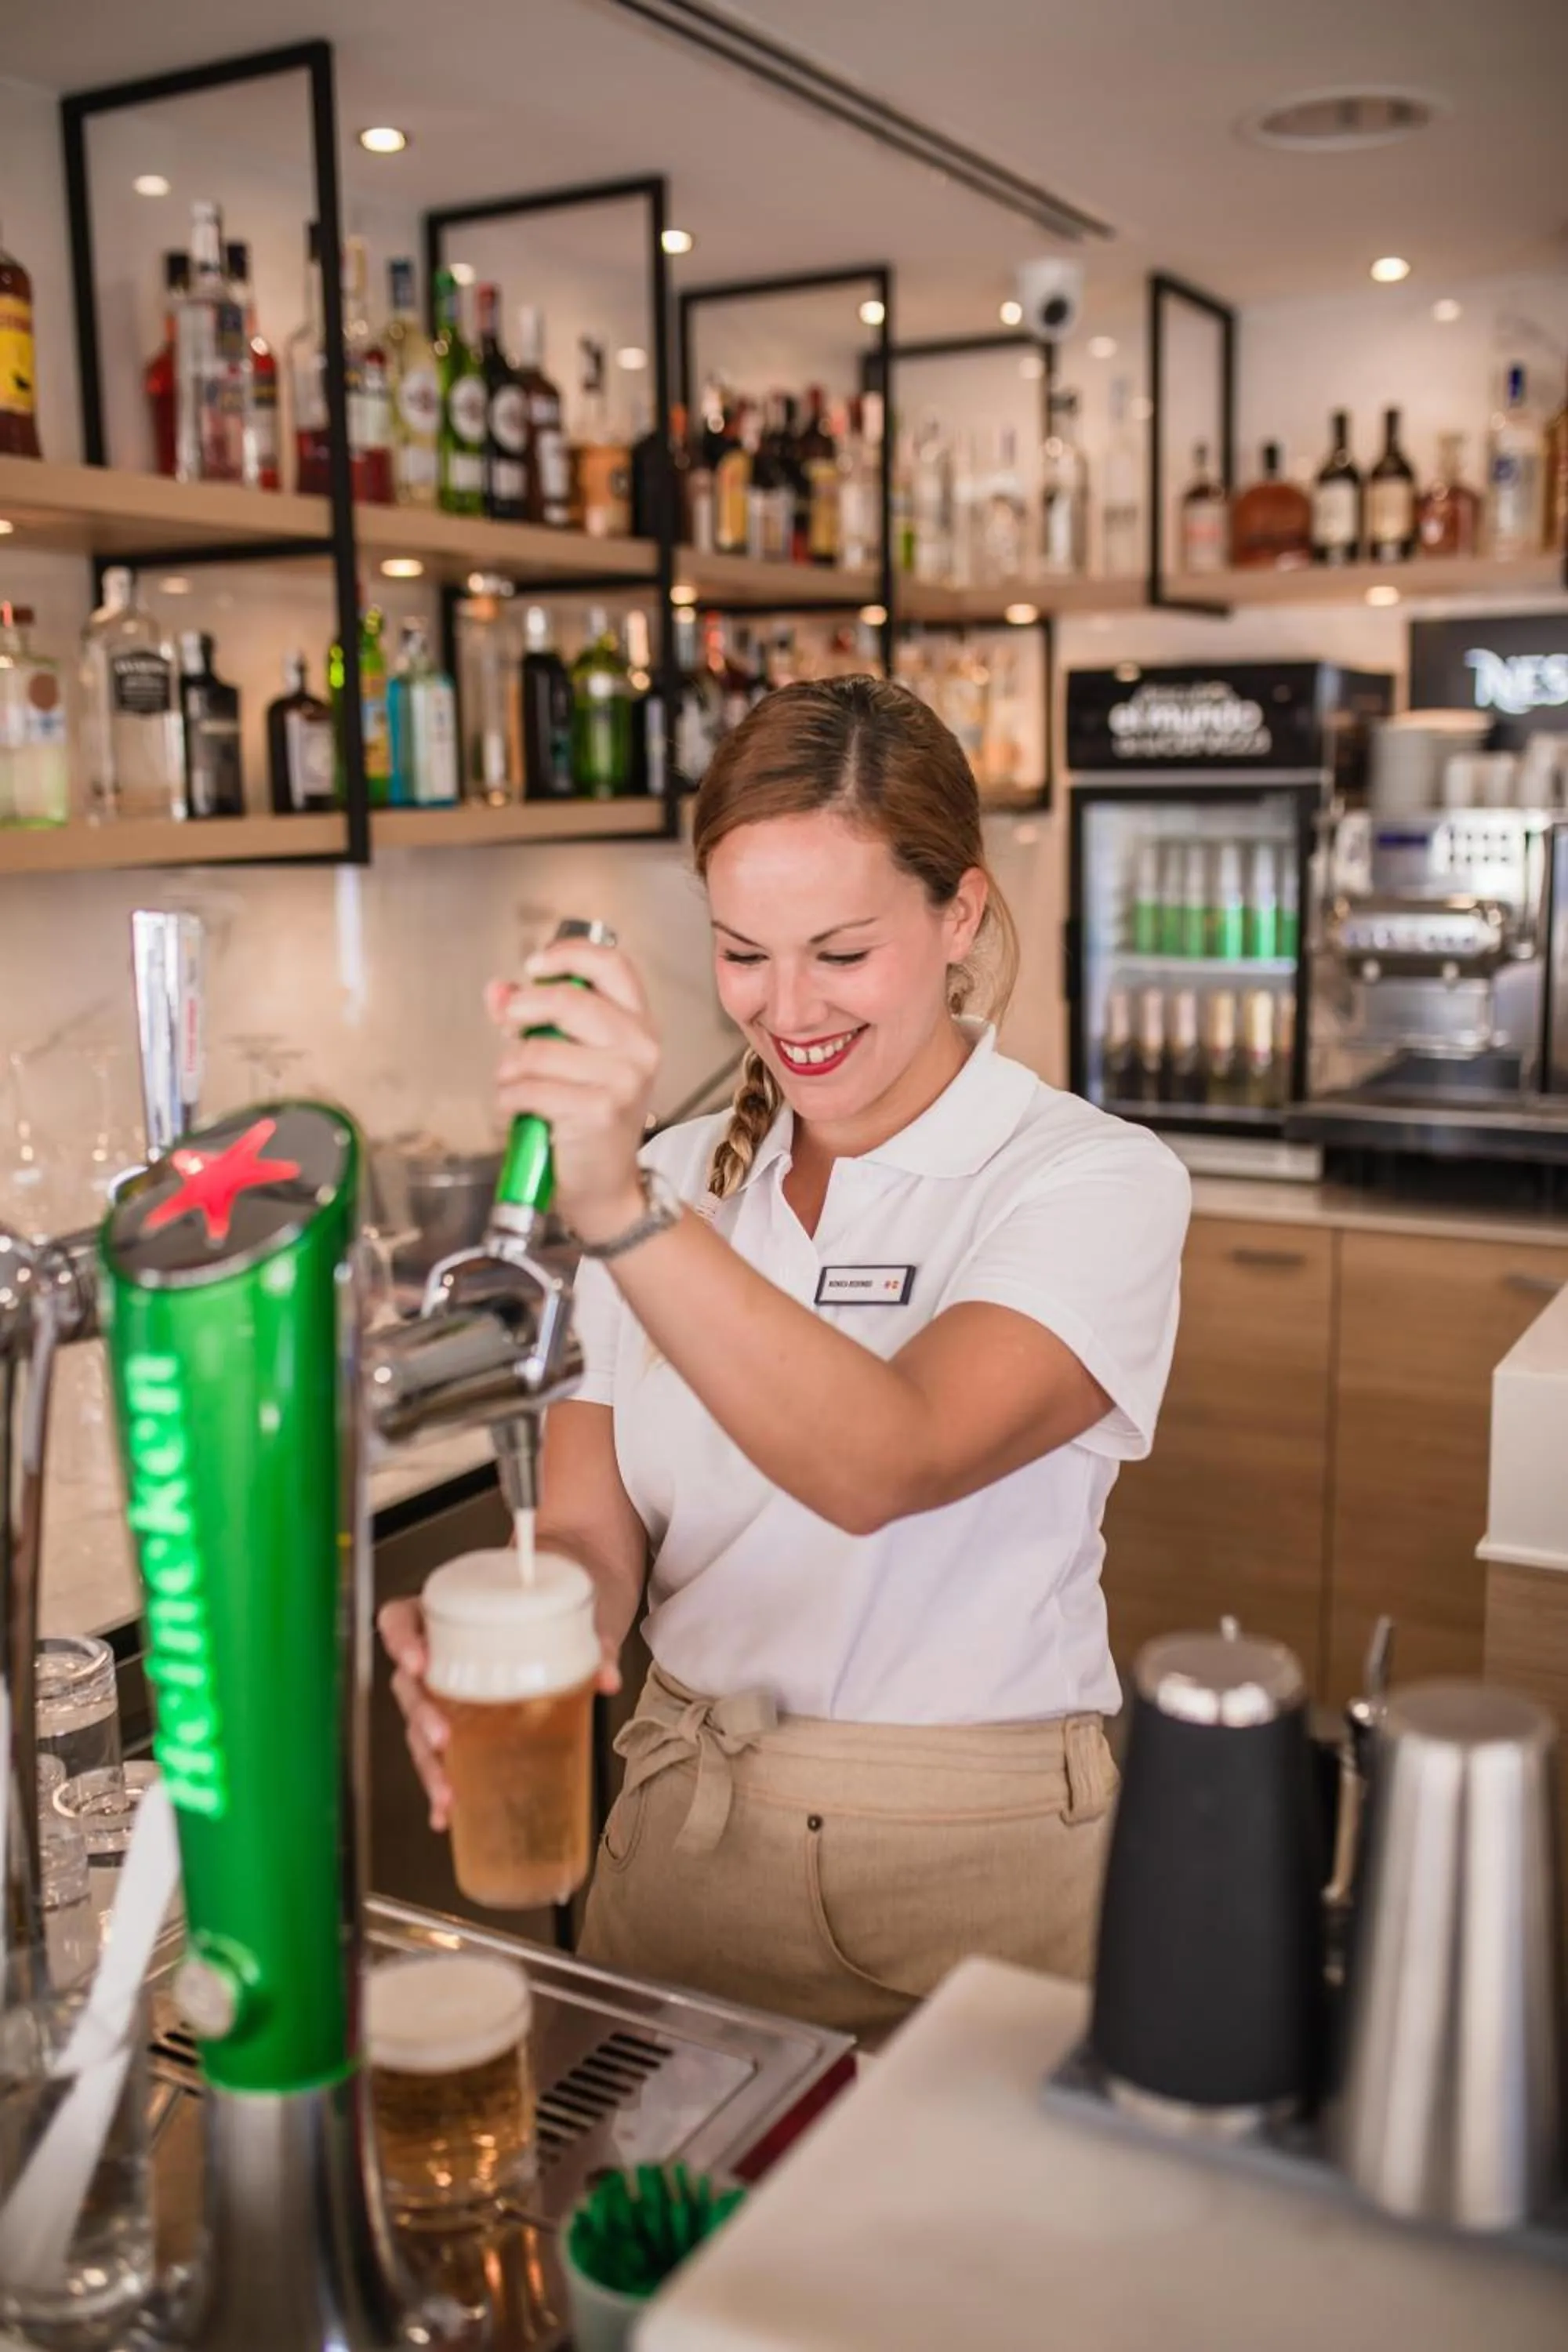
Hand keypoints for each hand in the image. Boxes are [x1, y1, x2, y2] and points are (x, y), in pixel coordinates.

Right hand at [378, 1592, 624, 1834]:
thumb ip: (590, 1642)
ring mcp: (441, 1692)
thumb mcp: (566, 1612)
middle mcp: (432, 1654)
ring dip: (428, 1765)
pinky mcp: (456, 1723)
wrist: (554, 1611)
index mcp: (443, 1614)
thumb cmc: (544, 1606)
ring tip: (448, 1795)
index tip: (417, 1662)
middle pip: (407, 1686)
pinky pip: (438, 1755)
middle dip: (420, 1716)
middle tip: (441, 1739)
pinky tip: (447, 1817)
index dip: (399, 1640)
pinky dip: (440, 1785)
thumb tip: (608, 1679)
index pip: (399, 1619)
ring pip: (416, 1729)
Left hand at [487, 937, 660, 1244]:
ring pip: (538, 1050)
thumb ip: (533, 1019)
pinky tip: (518, 1108)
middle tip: (508, 1028)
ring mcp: (622, 1080)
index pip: (612, 964)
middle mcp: (640, 1047)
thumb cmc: (587, 1116)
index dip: (568, 954)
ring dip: (509, 1068)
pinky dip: (510, 1098)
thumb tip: (497, 991)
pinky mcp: (598, 1111)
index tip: (533, 967)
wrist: (605, 1184)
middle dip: (522, 1011)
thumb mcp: (569, 1057)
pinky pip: (530, 1088)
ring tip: (514, 1084)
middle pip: (568, 999)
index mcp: (639, 1023)